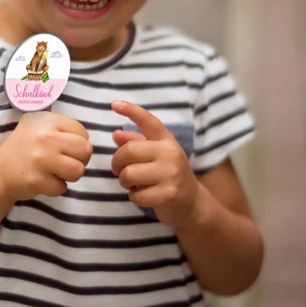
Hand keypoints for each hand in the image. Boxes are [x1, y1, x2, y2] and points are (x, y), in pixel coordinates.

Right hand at [0, 111, 92, 201]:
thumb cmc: (24, 146)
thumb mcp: (34, 121)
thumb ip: (46, 103)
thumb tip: (53, 79)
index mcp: (48, 121)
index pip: (83, 134)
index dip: (76, 144)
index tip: (59, 146)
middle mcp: (45, 136)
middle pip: (85, 151)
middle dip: (77, 160)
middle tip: (60, 161)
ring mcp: (40, 158)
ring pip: (78, 171)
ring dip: (67, 176)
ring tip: (52, 170)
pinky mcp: (36, 179)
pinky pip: (62, 188)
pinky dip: (55, 188)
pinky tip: (42, 180)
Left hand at [111, 100, 198, 227]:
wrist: (191, 202)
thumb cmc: (167, 174)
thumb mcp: (155, 154)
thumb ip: (135, 142)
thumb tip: (116, 134)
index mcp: (166, 140)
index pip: (149, 121)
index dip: (131, 110)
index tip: (114, 104)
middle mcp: (171, 153)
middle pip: (129, 151)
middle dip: (117, 162)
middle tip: (118, 169)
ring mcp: (171, 174)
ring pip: (129, 174)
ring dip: (123, 181)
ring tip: (131, 183)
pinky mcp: (169, 194)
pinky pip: (136, 195)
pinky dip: (133, 197)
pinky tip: (142, 195)